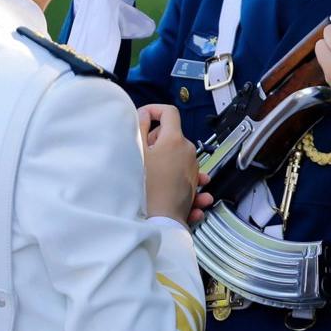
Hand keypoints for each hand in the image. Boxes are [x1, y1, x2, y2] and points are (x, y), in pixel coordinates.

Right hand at [137, 104, 197, 226]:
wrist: (162, 220)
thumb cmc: (147, 188)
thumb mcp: (136, 153)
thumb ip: (139, 128)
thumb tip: (143, 115)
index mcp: (174, 140)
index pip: (169, 112)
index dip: (154, 111)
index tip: (144, 119)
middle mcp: (188, 151)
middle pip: (172, 134)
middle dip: (156, 140)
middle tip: (142, 153)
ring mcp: (193, 168)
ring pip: (177, 154)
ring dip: (165, 159)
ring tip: (151, 172)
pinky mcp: (194, 184)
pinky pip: (185, 174)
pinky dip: (176, 175)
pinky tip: (167, 183)